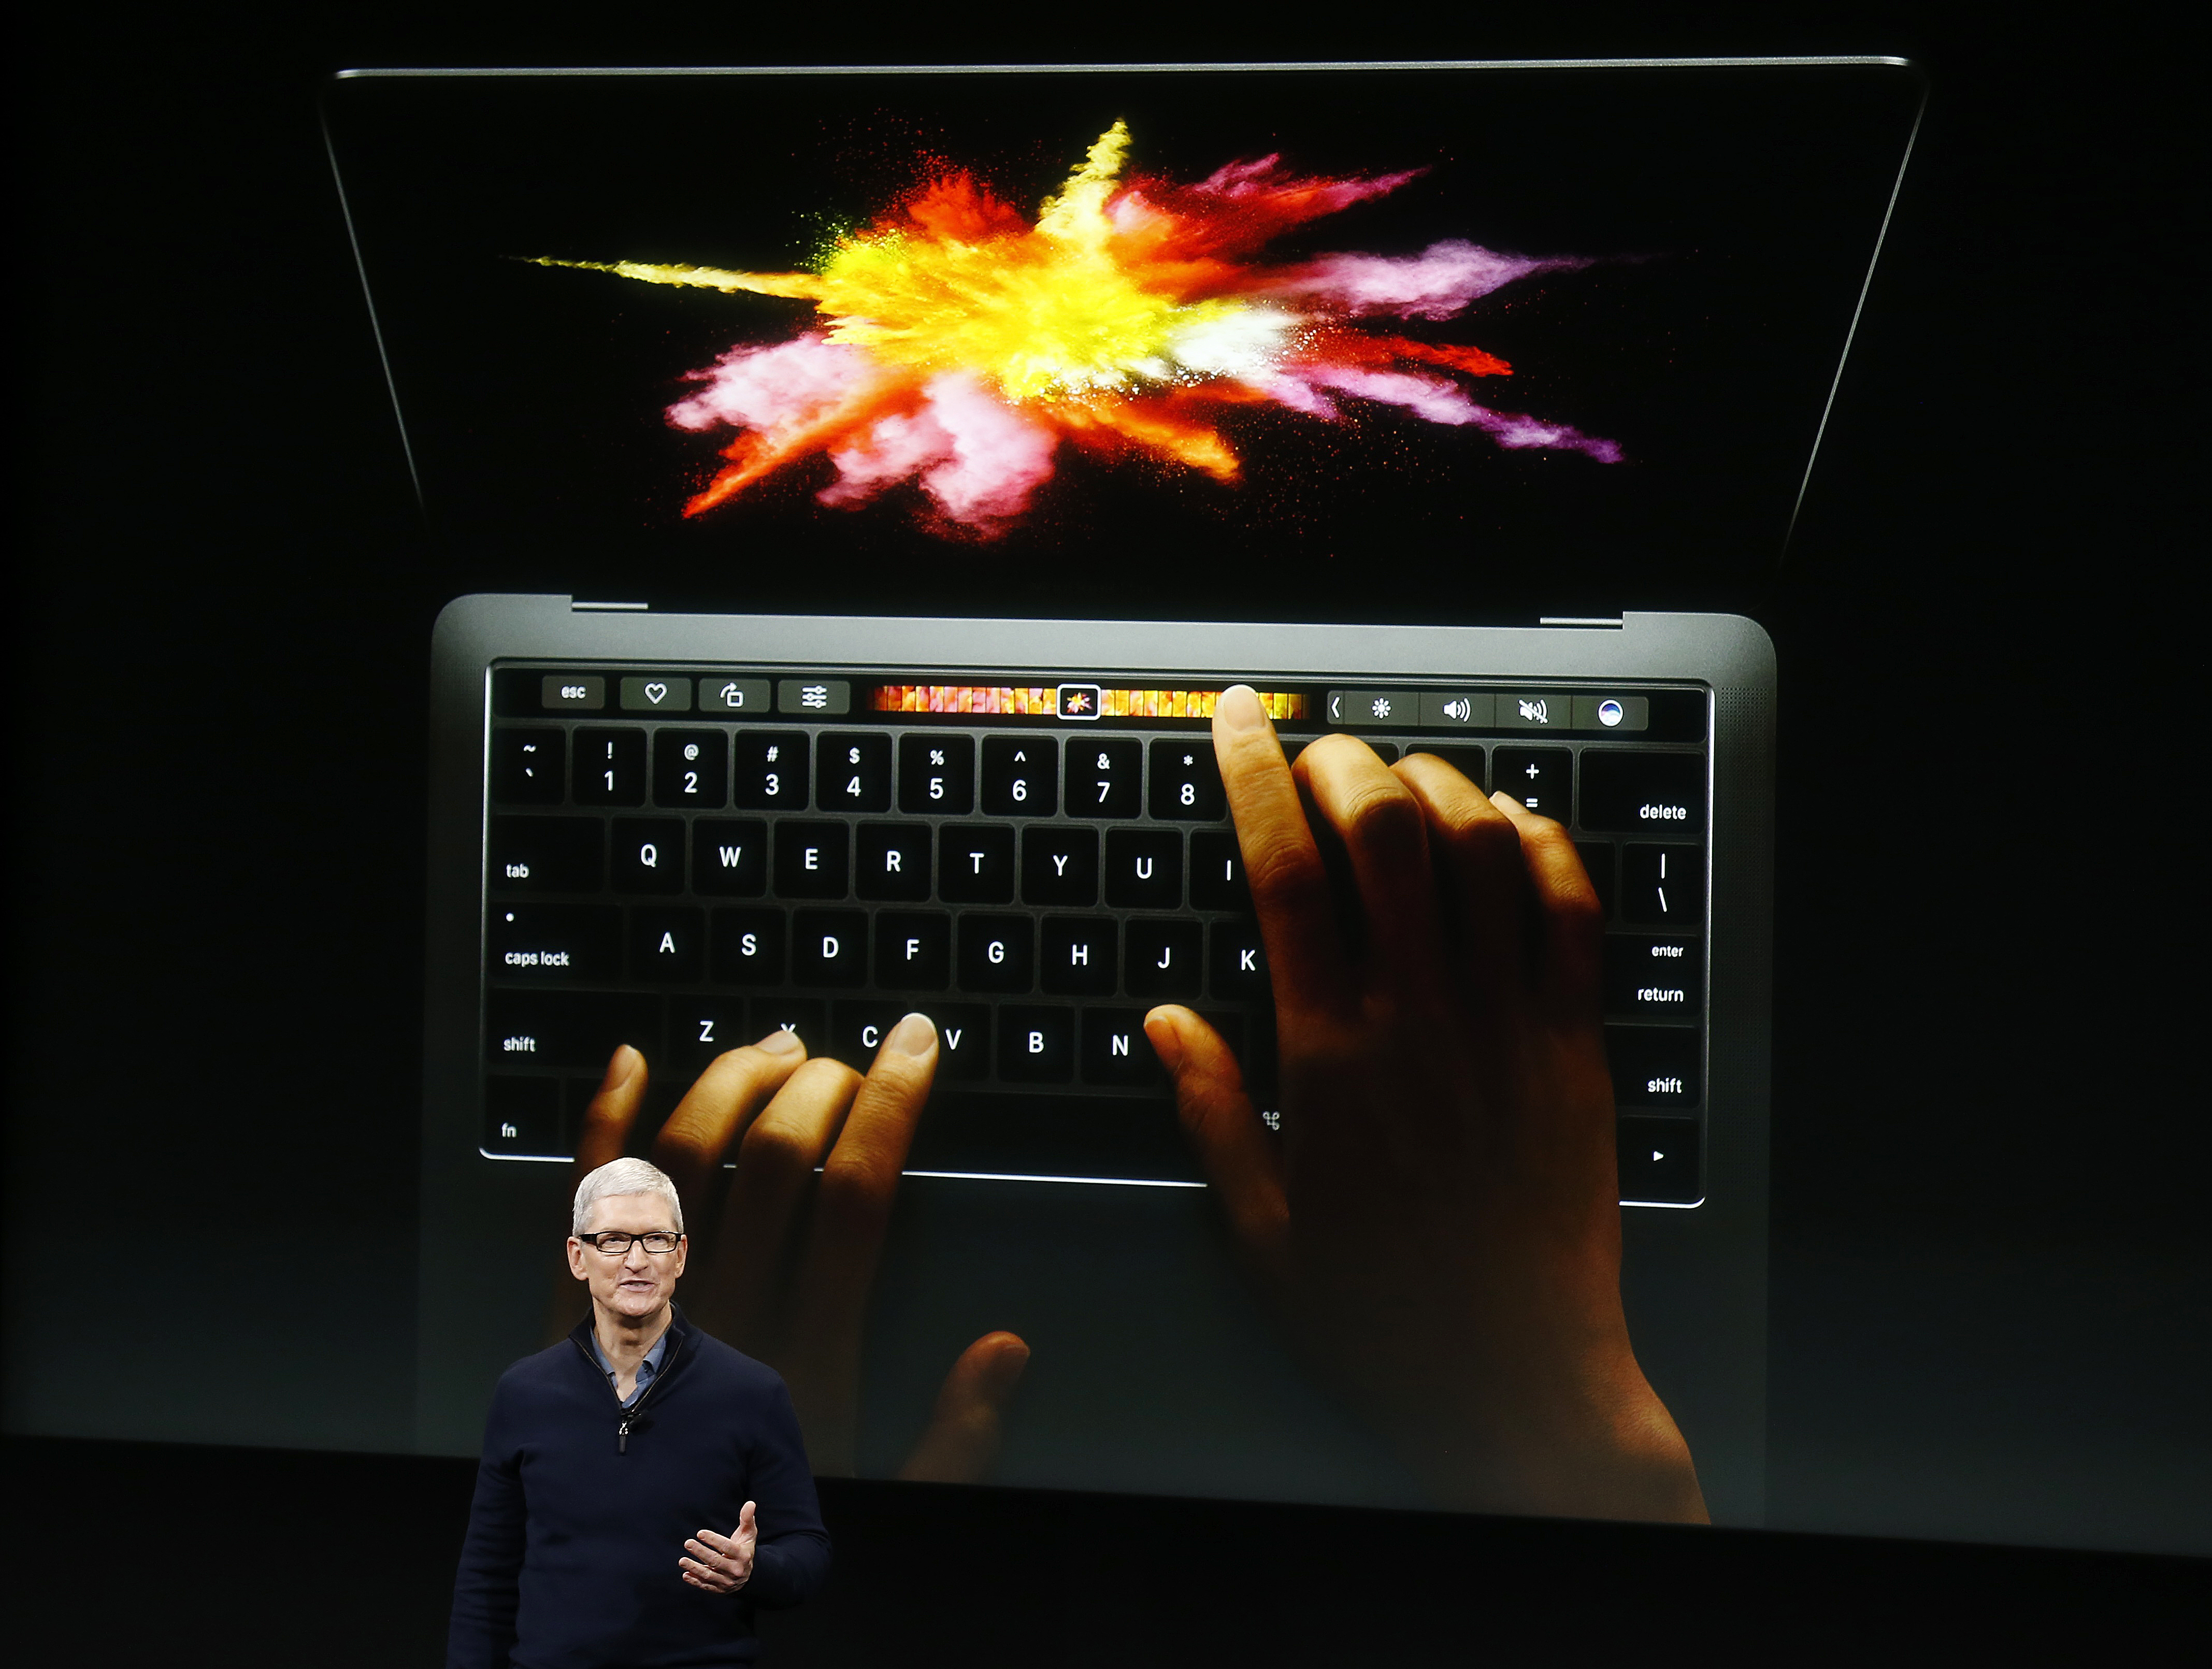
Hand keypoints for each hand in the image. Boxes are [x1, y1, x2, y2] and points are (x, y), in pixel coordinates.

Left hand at [552, 1017, 1029, 1480]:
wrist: (621, 1587)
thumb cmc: (752, 1525)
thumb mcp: (880, 1499)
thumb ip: (954, 1436)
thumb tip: (1005, 1349)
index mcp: (808, 1348)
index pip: (858, 1194)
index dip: (891, 1105)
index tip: (915, 1048)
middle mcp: (730, 1309)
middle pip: (778, 1157)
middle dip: (821, 1083)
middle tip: (848, 1059)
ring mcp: (652, 1298)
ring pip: (689, 1157)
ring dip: (733, 1082)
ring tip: (774, 1047)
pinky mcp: (580, 1303)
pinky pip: (589, 1197)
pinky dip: (604, 1120)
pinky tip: (629, 1061)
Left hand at [679, 1500, 754, 1593]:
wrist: (749, 1575)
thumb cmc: (745, 1549)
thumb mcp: (749, 1534)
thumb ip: (747, 1519)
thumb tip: (750, 1503)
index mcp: (743, 1555)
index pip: (727, 1547)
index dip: (713, 1540)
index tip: (700, 1533)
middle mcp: (736, 1570)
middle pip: (716, 1561)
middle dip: (701, 1552)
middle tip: (687, 1543)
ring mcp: (727, 1582)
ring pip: (709, 1575)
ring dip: (694, 1568)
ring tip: (682, 1560)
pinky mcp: (719, 1589)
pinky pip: (705, 1586)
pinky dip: (695, 1581)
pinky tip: (685, 1575)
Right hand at [1144, 685, 1706, 1522]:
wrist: (1516, 1382)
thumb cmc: (1379, 1315)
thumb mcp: (1259, 1228)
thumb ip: (1210, 1108)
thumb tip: (1164, 1016)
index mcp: (1329, 1055)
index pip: (1283, 872)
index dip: (1255, 774)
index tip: (1239, 718)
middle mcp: (1421, 1019)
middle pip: (1386, 831)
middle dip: (1343, 761)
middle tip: (1316, 749)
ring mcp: (1508, 1024)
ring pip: (1482, 850)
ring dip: (1437, 786)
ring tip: (1401, 781)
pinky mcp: (1576, 1046)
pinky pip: (1572, 913)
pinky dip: (1541, 845)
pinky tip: (1506, 827)